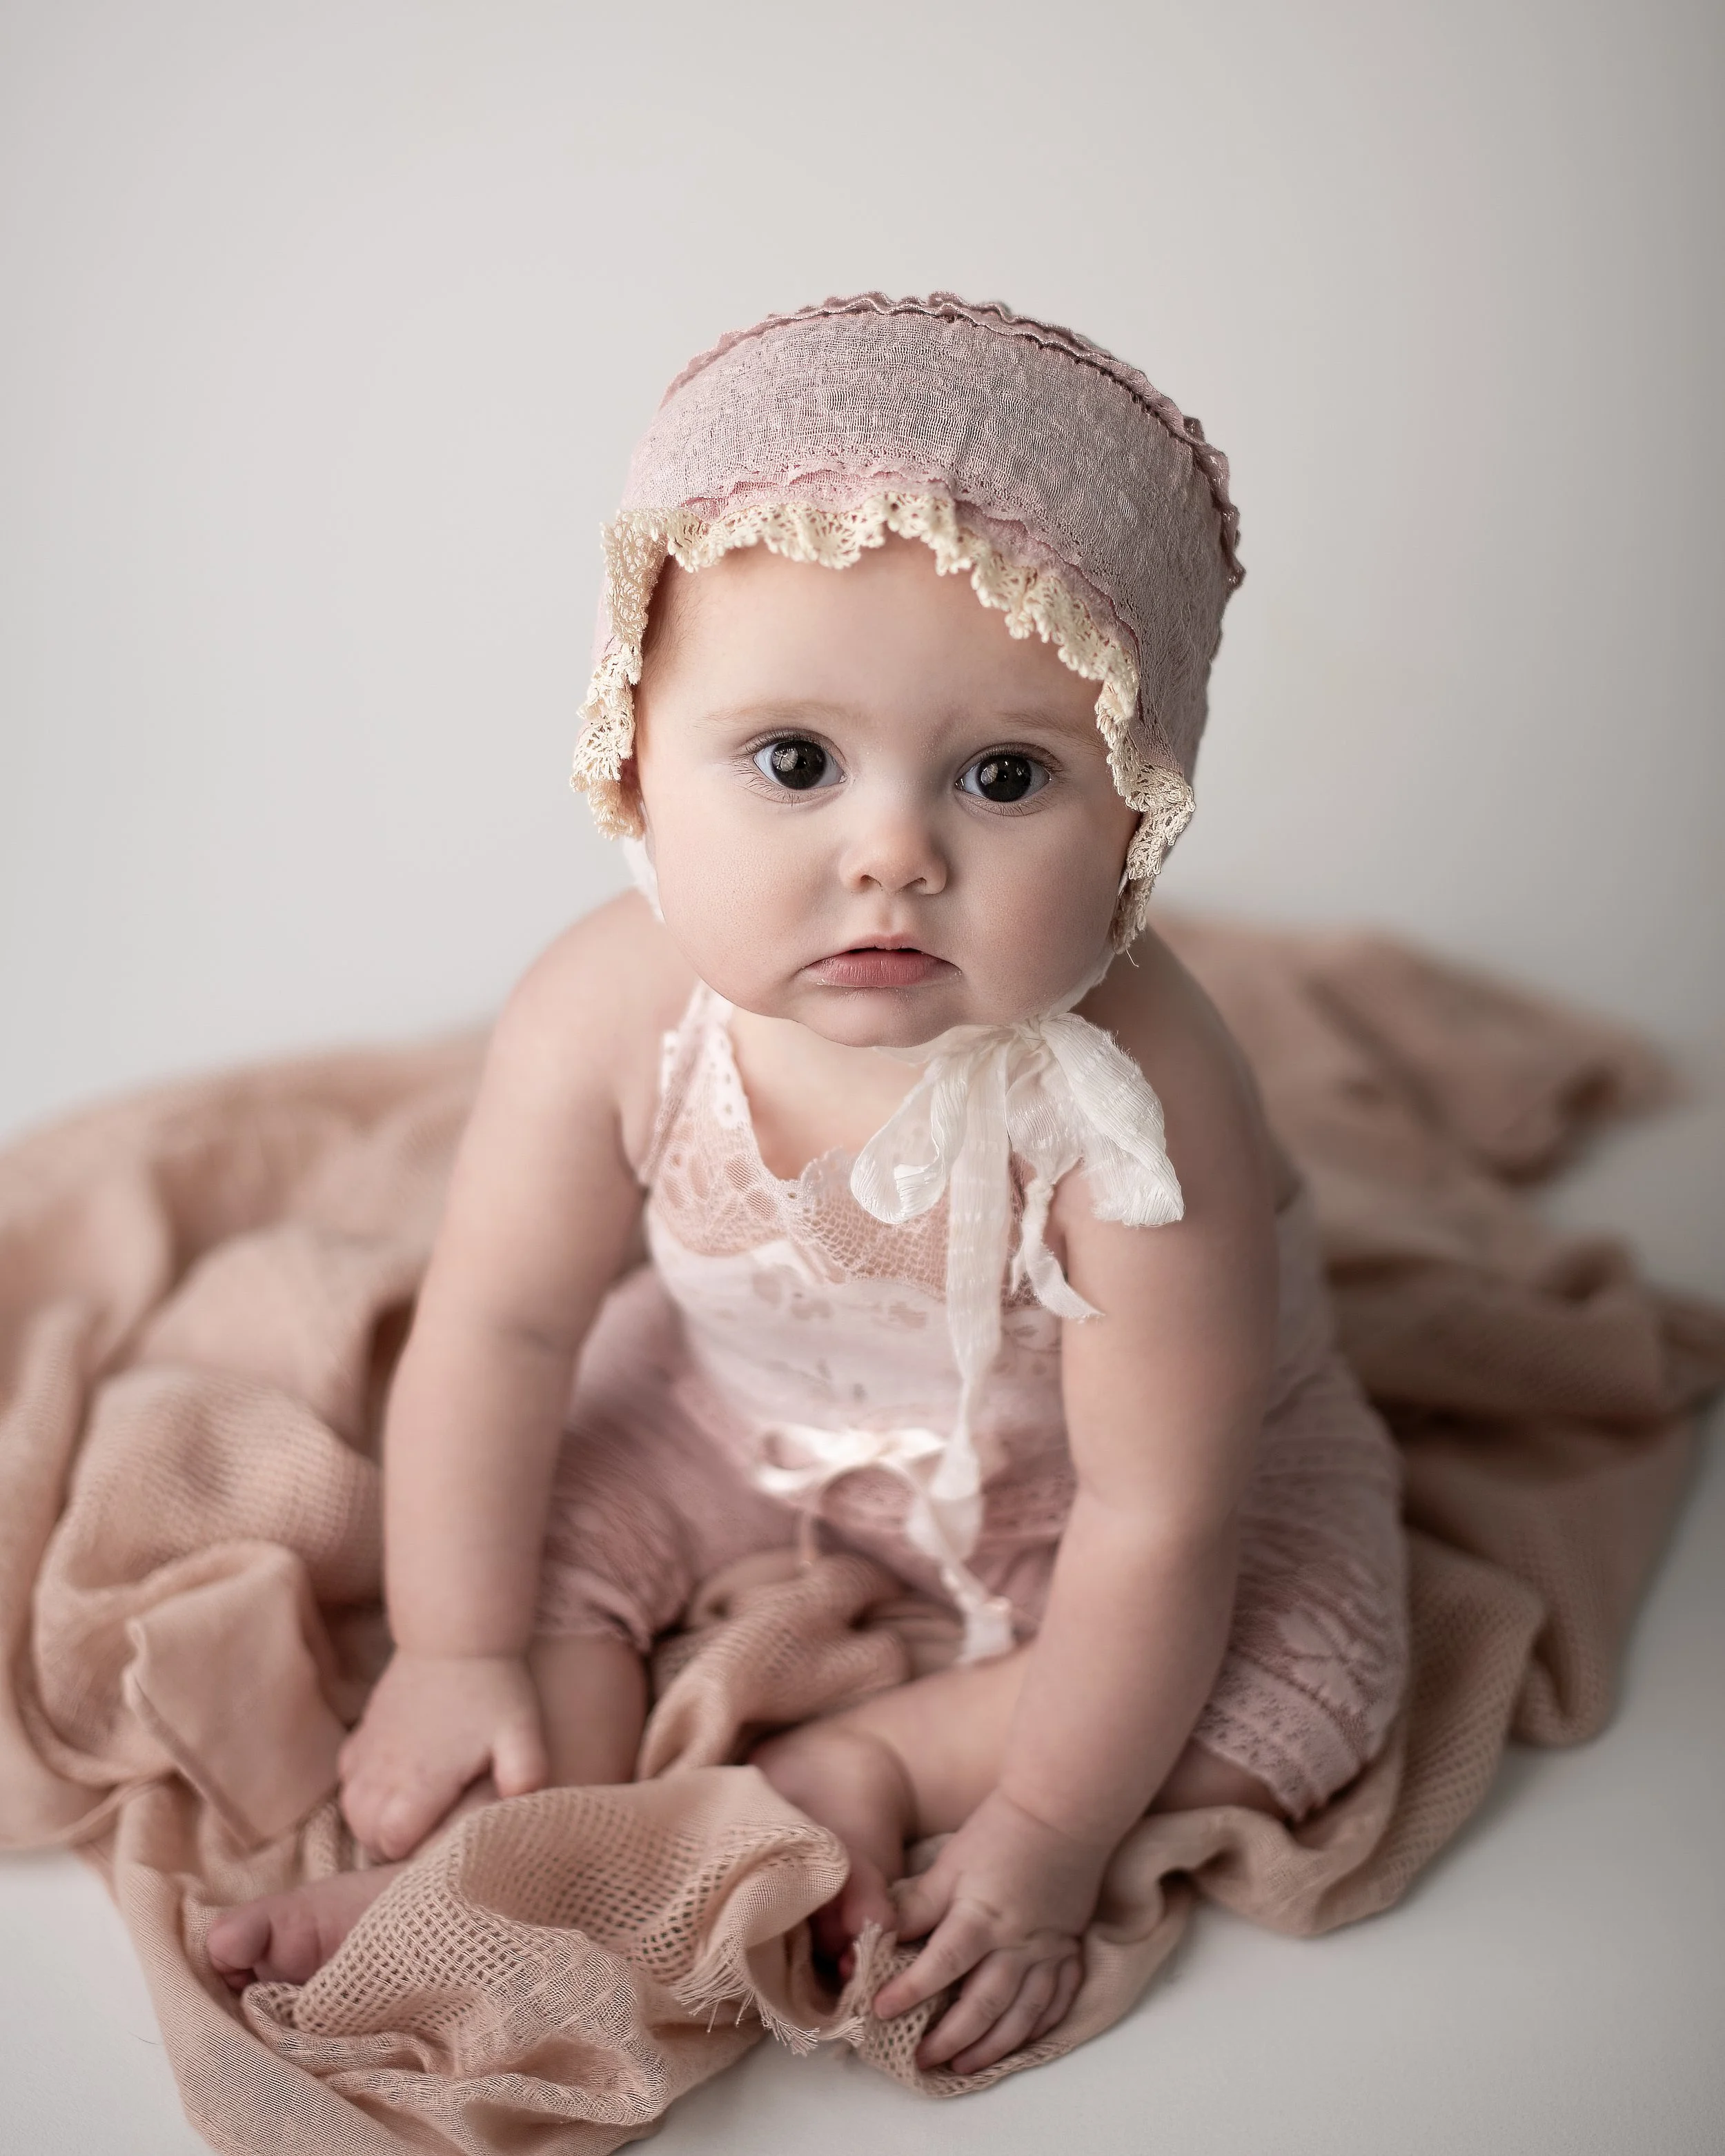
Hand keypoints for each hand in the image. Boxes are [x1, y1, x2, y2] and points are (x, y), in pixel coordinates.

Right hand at [338, 1649, 547, 1858]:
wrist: (455, 1635)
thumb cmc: (493, 1687)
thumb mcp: (522, 1733)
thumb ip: (526, 1777)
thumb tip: (522, 1810)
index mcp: (421, 1780)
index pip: (394, 1843)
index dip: (415, 1852)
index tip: (441, 1839)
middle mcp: (385, 1771)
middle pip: (368, 1835)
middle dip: (393, 1843)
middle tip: (429, 1832)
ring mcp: (368, 1752)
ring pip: (352, 1811)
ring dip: (374, 1821)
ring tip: (410, 1816)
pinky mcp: (362, 1734)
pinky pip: (347, 1780)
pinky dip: (362, 1791)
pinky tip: (392, 1785)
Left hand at [872, 1787, 1105, 2074]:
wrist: (1064, 1811)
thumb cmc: (1001, 1831)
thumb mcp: (951, 1863)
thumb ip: (919, 1905)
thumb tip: (882, 1936)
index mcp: (981, 1920)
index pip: (940, 1968)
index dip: (908, 1992)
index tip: (878, 2010)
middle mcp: (1017, 1946)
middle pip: (981, 2006)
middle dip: (949, 2038)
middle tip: (921, 2059)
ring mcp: (1049, 1952)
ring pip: (1020, 2016)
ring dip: (990, 2047)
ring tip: (961, 2066)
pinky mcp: (1070, 1949)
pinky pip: (1057, 2002)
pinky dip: (1036, 2029)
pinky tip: (1018, 2042)